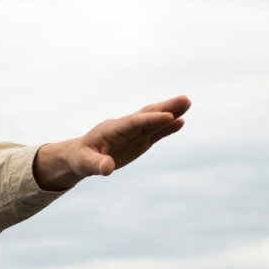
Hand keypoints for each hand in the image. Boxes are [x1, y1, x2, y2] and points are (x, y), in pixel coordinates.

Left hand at [32, 95, 189, 190]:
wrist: (81, 156)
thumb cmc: (81, 159)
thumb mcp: (85, 164)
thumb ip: (97, 164)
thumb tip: (107, 169)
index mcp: (113, 129)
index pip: (135, 122)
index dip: (151, 119)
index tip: (168, 116)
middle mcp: (125, 128)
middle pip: (148, 115)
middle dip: (166, 108)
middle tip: (185, 99)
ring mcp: (133, 134)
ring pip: (154, 121)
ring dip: (171, 113)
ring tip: (187, 102)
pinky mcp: (138, 141)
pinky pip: (155, 133)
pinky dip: (167, 128)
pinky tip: (181, 122)